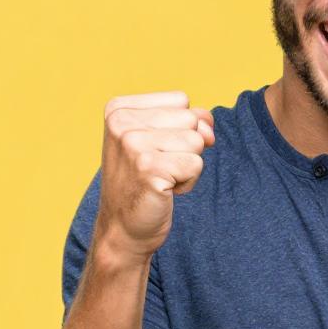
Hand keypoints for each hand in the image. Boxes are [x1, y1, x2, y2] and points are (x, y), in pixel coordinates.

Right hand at [95, 90, 215, 262]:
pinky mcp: (149, 169)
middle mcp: (121, 123)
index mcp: (119, 109)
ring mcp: (133, 145)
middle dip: (185, 147)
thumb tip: (208, 130)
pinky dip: (188, 182)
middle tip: (158, 168)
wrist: (123, 228)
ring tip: (161, 179)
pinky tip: (165, 191)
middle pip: (191, 119)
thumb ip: (189, 121)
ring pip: (197, 141)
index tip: (154, 150)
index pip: (181, 100)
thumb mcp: (160, 139)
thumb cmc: (143, 181)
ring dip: (187, 166)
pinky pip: (196, 165)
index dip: (180, 128)